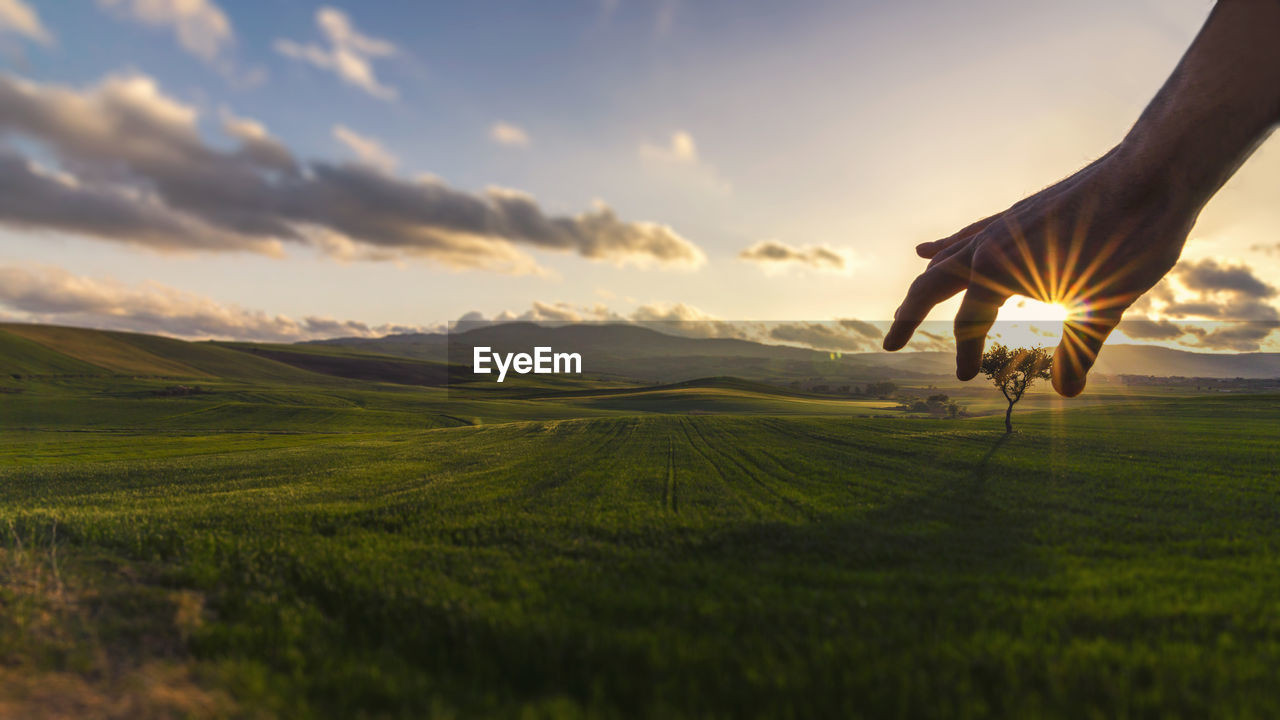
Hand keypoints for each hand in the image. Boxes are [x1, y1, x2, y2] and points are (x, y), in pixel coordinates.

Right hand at [881, 147, 1193, 396]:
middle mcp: (988, 246)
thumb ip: (1080, 349)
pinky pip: (967, 234)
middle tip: (889, 345)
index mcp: (998, 272)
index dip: (967, 354)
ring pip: (946, 258)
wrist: (1152, 172)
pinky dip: (945, 246)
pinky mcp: (1017, 214)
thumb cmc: (1131, 241)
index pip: (969, 325)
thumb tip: (1067, 392)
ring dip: (924, 285)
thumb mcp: (1105, 303)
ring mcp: (1001, 225)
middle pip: (931, 287)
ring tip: (908, 306)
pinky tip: (929, 248)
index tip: (967, 379)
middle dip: (908, 318)